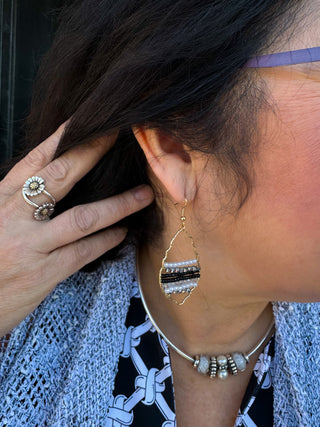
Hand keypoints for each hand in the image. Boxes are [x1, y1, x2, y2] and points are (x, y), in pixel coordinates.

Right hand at [0, 123, 153, 336]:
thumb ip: (22, 199)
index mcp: (3, 198)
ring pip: (83, 217)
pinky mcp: (44, 273)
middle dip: (92, 152)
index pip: (35, 159)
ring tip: (143, 195)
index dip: (62, 136)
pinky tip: (123, 232)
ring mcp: (31, 244)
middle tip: (118, 136)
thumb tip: (59, 177)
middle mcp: (15, 216)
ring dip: (118, 204)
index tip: (85, 119)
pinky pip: (84, 251)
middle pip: (60, 176)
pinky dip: (107, 240)